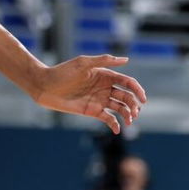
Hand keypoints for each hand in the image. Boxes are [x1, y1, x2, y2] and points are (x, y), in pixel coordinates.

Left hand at [30, 55, 145, 133]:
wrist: (45, 86)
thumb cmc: (62, 71)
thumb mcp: (83, 63)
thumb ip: (103, 61)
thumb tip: (126, 59)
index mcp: (105, 75)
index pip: (127, 82)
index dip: (137, 90)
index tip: (143, 99)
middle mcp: (105, 88)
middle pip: (126, 97)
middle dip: (133, 105)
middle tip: (134, 112)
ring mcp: (100, 100)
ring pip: (120, 108)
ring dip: (128, 115)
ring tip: (129, 121)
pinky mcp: (93, 111)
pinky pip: (108, 119)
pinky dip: (115, 125)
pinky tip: (118, 129)